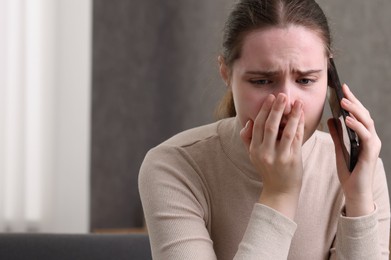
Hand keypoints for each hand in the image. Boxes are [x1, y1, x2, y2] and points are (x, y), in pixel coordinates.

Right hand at [240, 93, 304, 218]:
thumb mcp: (253, 155)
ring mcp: (279, 157)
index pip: (257, 125)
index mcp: (254, 150)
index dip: (264, 110)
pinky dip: (299, 126)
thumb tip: (249, 121)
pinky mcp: (292, 160)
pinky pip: (296, 139)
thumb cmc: (268, 170)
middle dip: (276, 108)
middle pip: (269, 125)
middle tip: (282, 95)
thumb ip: (248, 138)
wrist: (280, 191)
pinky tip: (302, 116)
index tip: (271, 98)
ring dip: (291, 115)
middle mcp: (264, 153)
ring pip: (285, 131)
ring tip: (296, 102)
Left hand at [327, 84, 379, 216]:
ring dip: (355, 111)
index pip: (357, 114)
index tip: (342, 88)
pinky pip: (365, 136)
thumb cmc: (348, 171)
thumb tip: (331, 118)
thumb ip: (337, 134)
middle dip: (354, 101)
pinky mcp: (370, 153)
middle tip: (343, 90)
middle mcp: (370, 138)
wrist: (354, 192)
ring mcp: (372, 145)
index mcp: (363, 136)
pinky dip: (356, 127)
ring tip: (343, 102)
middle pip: (363, 114)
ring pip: (366, 122)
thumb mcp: (339, 148)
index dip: (351, 100)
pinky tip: (347, 120)